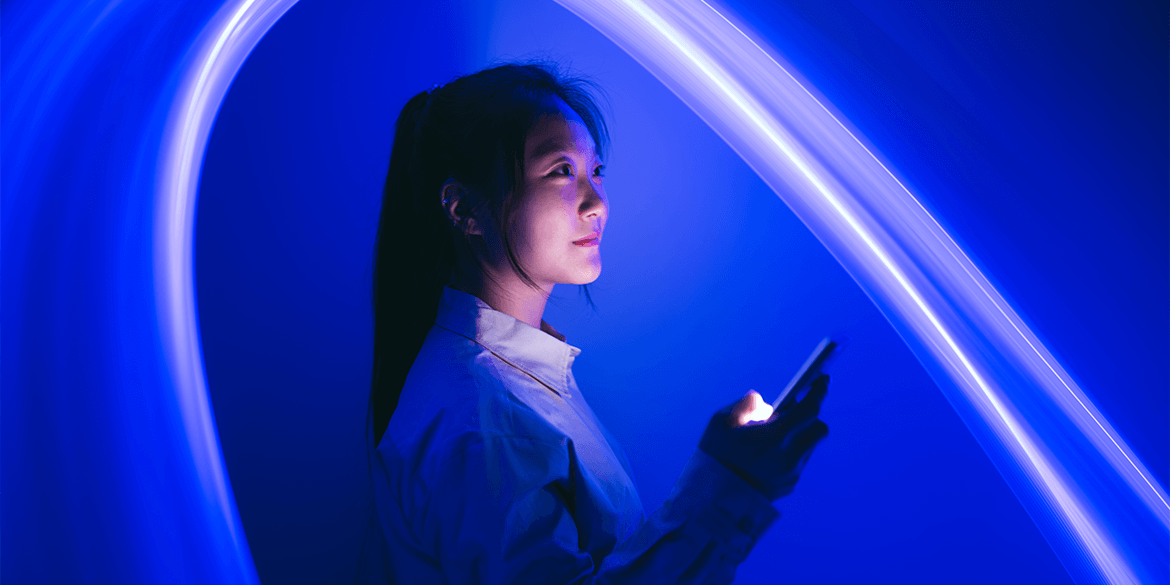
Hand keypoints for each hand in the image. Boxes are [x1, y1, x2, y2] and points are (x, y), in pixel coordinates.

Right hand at [698, 375, 829, 500]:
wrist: (714, 501)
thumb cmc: (716, 457)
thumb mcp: (721, 423)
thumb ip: (747, 405)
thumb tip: (764, 403)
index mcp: (776, 436)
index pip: (810, 409)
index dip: (818, 392)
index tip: (821, 380)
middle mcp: (791, 455)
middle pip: (819, 428)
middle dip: (810, 416)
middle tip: (791, 411)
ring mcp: (793, 473)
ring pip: (809, 446)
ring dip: (799, 436)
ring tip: (774, 436)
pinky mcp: (790, 485)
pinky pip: (799, 463)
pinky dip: (791, 453)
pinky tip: (769, 455)